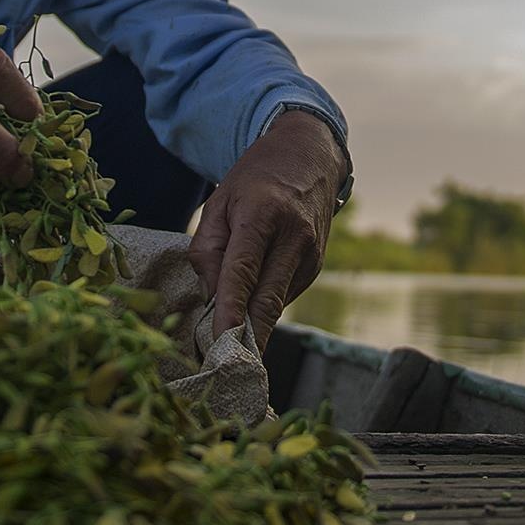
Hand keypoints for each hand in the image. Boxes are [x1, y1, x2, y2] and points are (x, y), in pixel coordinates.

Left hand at [189, 110, 346, 349]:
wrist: (309, 158)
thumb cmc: (255, 180)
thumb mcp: (219, 203)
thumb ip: (208, 250)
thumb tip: (213, 298)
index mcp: (265, 214)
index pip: (244, 270)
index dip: (232, 309)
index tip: (221, 340)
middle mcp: (295, 237)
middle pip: (268, 299)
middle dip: (247, 336)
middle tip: (225, 367)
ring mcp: (311, 254)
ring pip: (275, 302)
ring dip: (251, 322)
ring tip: (224, 334)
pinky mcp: (316, 267)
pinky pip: (283, 295)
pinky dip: (263, 304)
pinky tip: (249, 300)